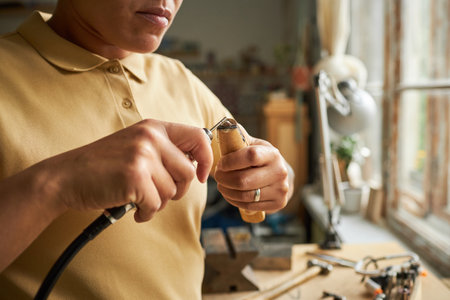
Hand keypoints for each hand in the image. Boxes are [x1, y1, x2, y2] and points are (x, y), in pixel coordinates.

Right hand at [44, 119, 212, 221]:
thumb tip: (196, 166)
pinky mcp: (135, 177)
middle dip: (177, 190)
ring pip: (172, 191)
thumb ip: (164, 151)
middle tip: (157, 193)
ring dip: (158, 202)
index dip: (205, 158)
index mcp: (154, 127)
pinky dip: (146, 213)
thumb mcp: (136, 146)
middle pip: (187, 172)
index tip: (199, 175)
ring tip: (138, 198)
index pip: (198, 136)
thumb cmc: (104, 166)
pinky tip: (133, 208)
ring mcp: (142, 156)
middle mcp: (151, 137)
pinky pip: (156, 204)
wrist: (66, 176)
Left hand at [214, 127, 292, 213]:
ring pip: (245, 196)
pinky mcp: (278, 204)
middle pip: (243, 180)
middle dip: (224, 179)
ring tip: (222, 184)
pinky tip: (230, 193)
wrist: (280, 175)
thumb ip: (239, 137)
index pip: (250, 156)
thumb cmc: (260, 158)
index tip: (221, 163)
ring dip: (227, 191)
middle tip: (217, 176)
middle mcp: (279, 172)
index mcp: (272, 154)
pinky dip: (234, 201)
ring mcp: (280, 190)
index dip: (230, 161)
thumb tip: (224, 127)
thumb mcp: (253, 145)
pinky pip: (249, 206)